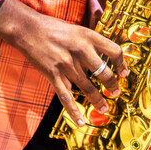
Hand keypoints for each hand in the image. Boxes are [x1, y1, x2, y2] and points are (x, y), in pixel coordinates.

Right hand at [0, 0, 126, 126]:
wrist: (27, 29)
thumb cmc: (55, 29)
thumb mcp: (80, 30)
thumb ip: (93, 44)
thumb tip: (109, 58)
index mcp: (89, 37)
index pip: (115, 51)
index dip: (122, 64)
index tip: (123, 73)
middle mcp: (80, 50)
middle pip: (104, 72)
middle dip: (112, 85)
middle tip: (115, 93)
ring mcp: (66, 64)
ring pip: (88, 87)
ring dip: (98, 100)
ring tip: (104, 108)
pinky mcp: (53, 74)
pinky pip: (66, 96)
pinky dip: (74, 110)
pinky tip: (80, 121)